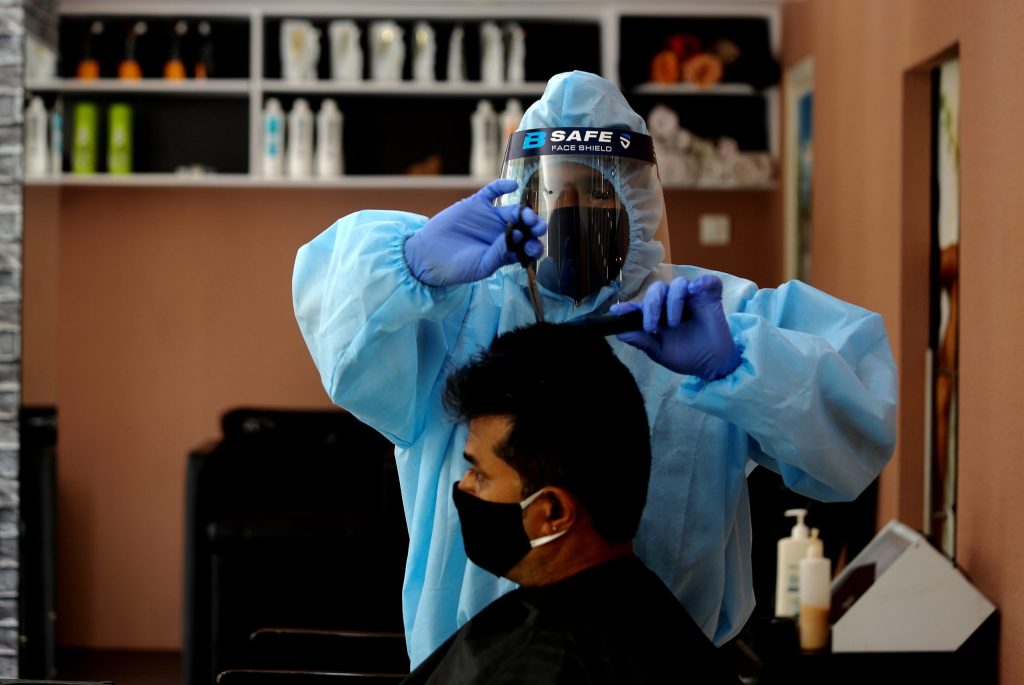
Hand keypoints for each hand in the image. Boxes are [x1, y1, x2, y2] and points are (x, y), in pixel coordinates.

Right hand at [404, 179, 546, 285]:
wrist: (430, 256)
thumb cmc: (458, 267)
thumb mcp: (482, 266)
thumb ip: (499, 253)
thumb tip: (516, 236)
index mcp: (508, 250)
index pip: (528, 246)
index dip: (534, 245)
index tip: (532, 246)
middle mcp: (504, 232)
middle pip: (526, 226)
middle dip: (534, 226)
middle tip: (538, 226)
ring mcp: (491, 217)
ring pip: (514, 210)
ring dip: (523, 211)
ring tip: (526, 214)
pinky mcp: (477, 204)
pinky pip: (493, 191)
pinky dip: (503, 186)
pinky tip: (512, 185)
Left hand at [610, 275, 740, 380]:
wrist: (712, 364)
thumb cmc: (686, 356)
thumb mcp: (660, 352)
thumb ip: (642, 341)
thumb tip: (620, 333)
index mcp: (658, 314)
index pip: (641, 305)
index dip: (628, 307)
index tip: (616, 312)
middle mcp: (672, 302)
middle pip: (657, 289)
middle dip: (651, 305)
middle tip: (651, 327)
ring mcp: (692, 297)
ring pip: (678, 284)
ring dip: (673, 302)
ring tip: (674, 324)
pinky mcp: (710, 295)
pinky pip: (707, 280)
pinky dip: (701, 282)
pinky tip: (694, 291)